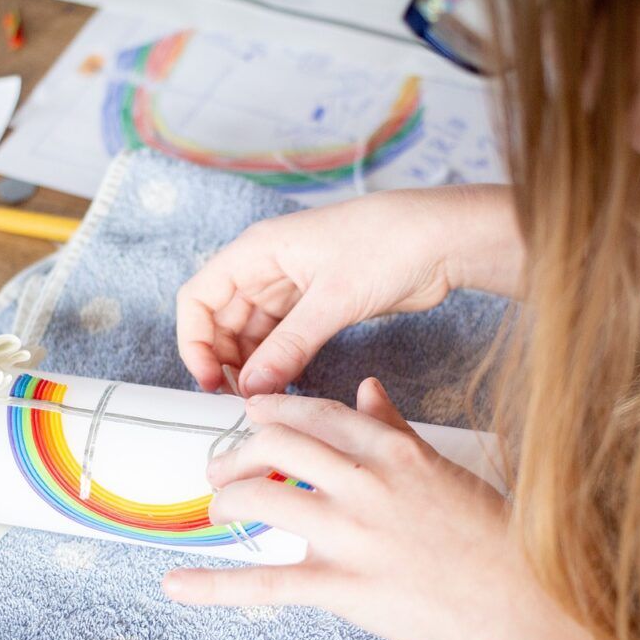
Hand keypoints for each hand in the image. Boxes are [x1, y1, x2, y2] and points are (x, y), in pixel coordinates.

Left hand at [162, 379, 610, 639]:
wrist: (524, 608)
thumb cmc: (491, 539)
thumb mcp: (443, 470)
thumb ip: (397, 429)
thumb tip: (369, 390)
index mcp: (395, 453)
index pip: (317, 415)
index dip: (274, 411)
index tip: (251, 412)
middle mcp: (369, 485)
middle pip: (279, 446)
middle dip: (238, 452)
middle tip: (223, 465)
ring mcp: (355, 536)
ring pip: (265, 500)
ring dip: (228, 501)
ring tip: (218, 510)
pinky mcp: (346, 588)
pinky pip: (267, 584)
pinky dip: (216, 585)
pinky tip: (179, 582)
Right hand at [176, 186, 522, 394]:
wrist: (443, 240)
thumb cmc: (389, 244)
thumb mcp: (333, 300)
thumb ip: (288, 347)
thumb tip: (253, 387)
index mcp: (258, 251)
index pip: (200, 297)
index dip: (195, 341)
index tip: (210, 380)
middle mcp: (267, 267)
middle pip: (222, 320)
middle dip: (225, 360)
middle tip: (243, 400)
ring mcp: (292, 286)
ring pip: (252, 333)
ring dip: (253, 366)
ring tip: (266, 399)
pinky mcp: (318, 304)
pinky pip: (282, 339)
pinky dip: (279, 363)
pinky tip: (288, 386)